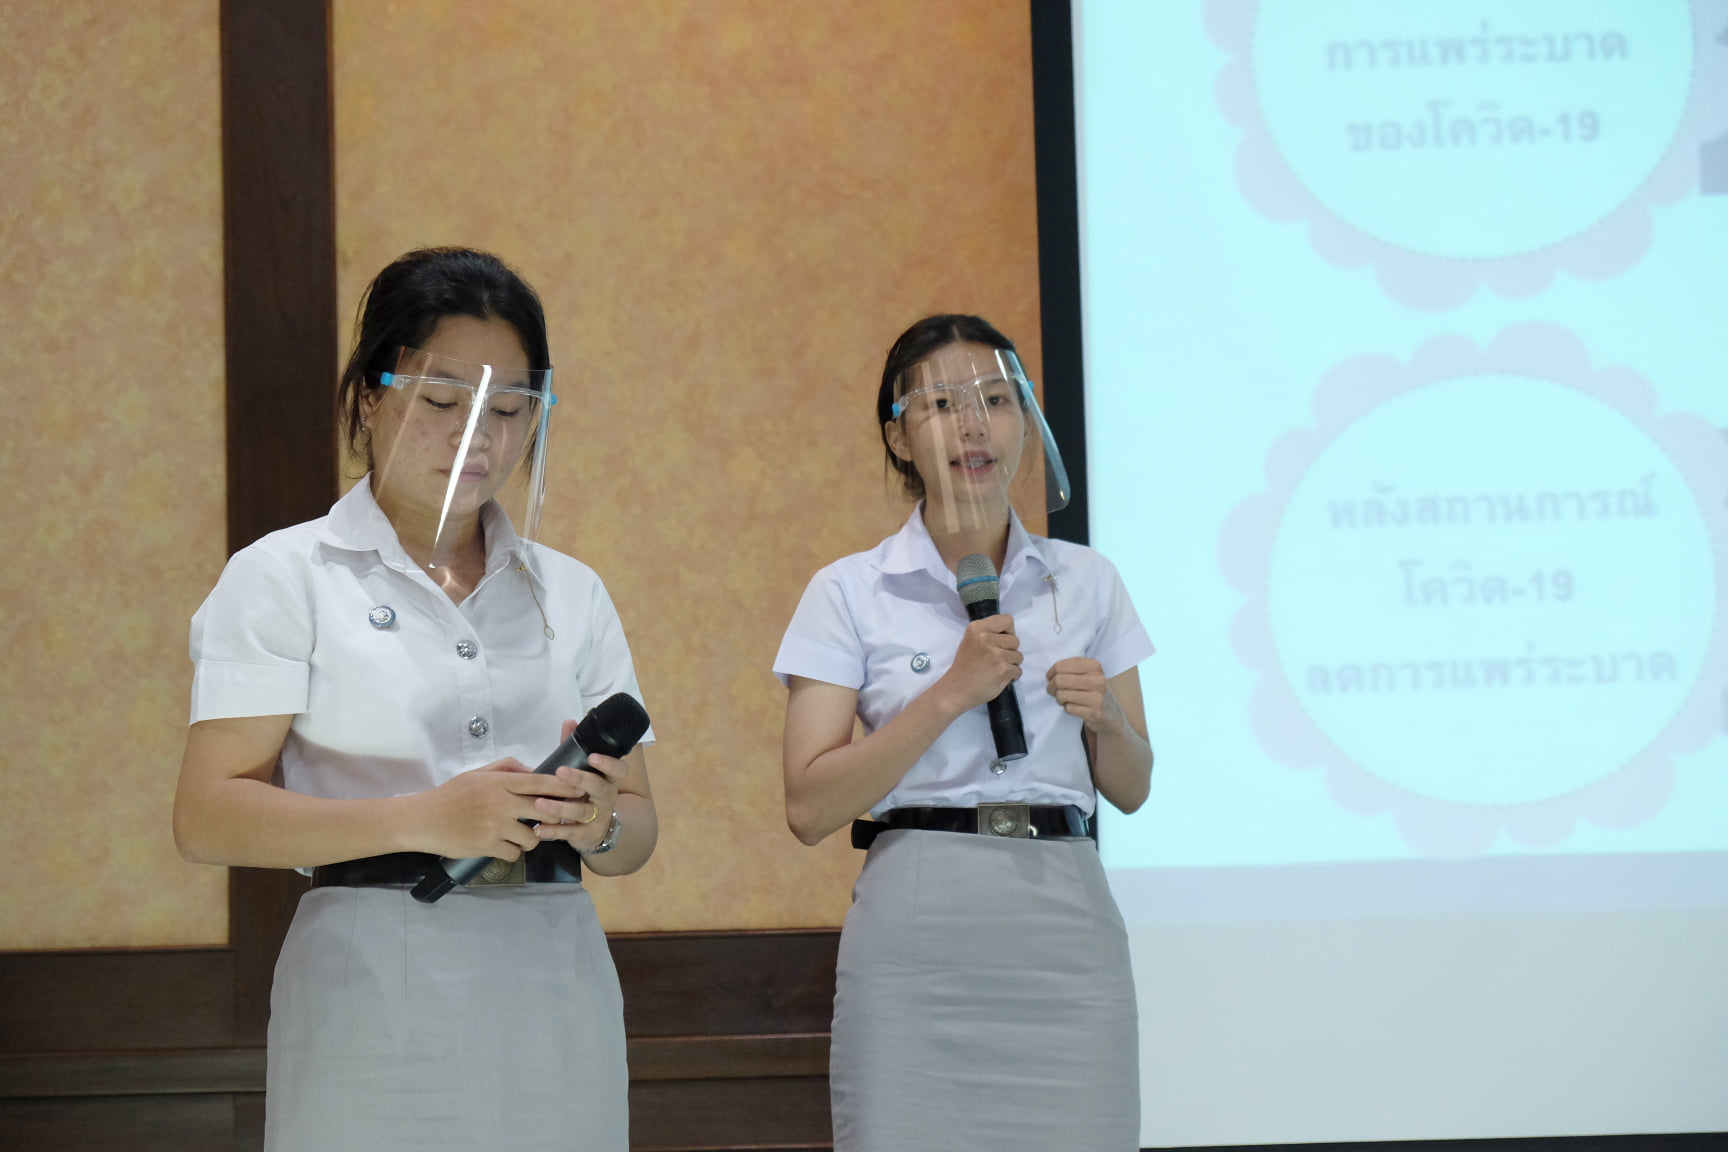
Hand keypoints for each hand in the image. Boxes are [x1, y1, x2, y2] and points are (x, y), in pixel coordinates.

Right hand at [407, 757, 584, 860]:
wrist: (423, 820)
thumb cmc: (452, 795)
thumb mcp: (478, 774)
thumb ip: (507, 769)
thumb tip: (534, 771)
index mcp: (499, 783)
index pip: (540, 783)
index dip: (564, 787)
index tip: (580, 790)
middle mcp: (501, 803)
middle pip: (544, 811)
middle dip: (555, 817)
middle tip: (555, 820)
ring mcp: (495, 827)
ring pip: (532, 838)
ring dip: (531, 839)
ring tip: (520, 835)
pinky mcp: (487, 847)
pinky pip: (514, 854)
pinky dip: (512, 852)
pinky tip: (503, 846)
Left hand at [532, 718, 627, 852]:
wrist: (598, 828)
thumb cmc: (586, 792)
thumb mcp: (583, 770)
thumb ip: (574, 748)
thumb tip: (569, 721)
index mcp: (608, 779)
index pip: (618, 770)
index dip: (608, 763)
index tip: (592, 756)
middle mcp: (606, 798)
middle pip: (599, 788)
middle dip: (580, 779)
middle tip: (560, 771)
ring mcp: (597, 818)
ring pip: (582, 812)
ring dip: (560, 808)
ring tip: (539, 804)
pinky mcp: (586, 835)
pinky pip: (571, 834)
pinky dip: (554, 832)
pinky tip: (539, 830)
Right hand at [937, 614, 1021, 713]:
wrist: (956, 690)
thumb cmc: (964, 666)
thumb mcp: (971, 640)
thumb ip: (988, 633)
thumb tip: (1009, 634)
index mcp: (977, 628)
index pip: (1007, 620)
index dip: (1008, 632)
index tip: (1000, 642)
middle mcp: (986, 638)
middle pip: (1015, 640)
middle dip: (1009, 650)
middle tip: (996, 659)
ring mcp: (996, 654)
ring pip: (1019, 656)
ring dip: (1011, 664)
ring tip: (996, 669)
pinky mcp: (1002, 670)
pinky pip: (1018, 670)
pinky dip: (1011, 676)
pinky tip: (998, 677)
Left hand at [1045, 657, 1125, 736]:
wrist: (1111, 712)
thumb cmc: (1092, 689)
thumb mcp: (1086, 672)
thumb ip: (1069, 667)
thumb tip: (1050, 675)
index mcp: (1094, 666)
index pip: (1060, 666)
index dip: (1051, 673)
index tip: (1051, 678)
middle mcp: (1098, 680)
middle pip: (1059, 680)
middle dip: (1052, 687)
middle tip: (1053, 691)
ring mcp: (1098, 697)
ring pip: (1062, 695)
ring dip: (1059, 699)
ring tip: (1065, 699)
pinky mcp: (1094, 713)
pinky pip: (1068, 708)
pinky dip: (1067, 708)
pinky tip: (1074, 707)